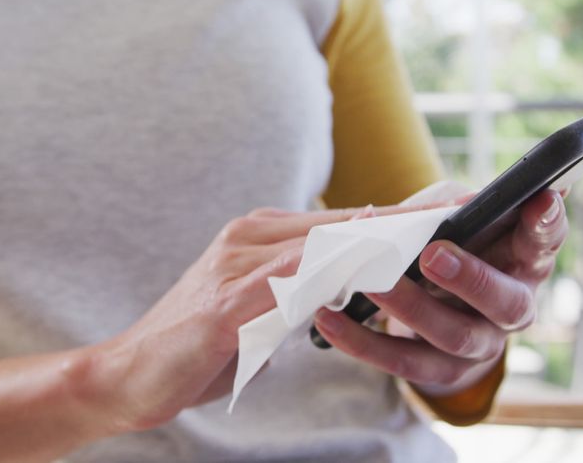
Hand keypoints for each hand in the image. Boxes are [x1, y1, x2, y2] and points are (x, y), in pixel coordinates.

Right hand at [84, 203, 421, 431]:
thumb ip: (297, 290)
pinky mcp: (225, 305)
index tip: (442, 209)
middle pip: (338, 223)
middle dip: (400, 218)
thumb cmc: (197, 345)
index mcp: (258, 238)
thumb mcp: (260, 310)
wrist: (128, 373)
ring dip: (379, 238)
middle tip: (454, 210)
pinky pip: (288, 282)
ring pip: (320, 244)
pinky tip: (369, 270)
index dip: (393, 216)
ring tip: (429, 234)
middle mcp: (248, 239)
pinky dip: (333, 272)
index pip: (338, 221)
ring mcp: (234, 266)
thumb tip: (345, 284)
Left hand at [313, 189, 567, 395]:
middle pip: (505, 302)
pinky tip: (328, 318)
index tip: (539, 197)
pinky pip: (403, 362)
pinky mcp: (443, 373)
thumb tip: (458, 202)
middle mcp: (513, 309)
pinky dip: (363, 341)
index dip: (546, 223)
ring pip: (452, 335)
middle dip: (469, 278)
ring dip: (409, 308)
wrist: (447, 318)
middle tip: (432, 254)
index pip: (544, 241)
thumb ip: (463, 212)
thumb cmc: (458, 254)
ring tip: (370, 282)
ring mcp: (481, 346)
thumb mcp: (467, 229)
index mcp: (524, 263)